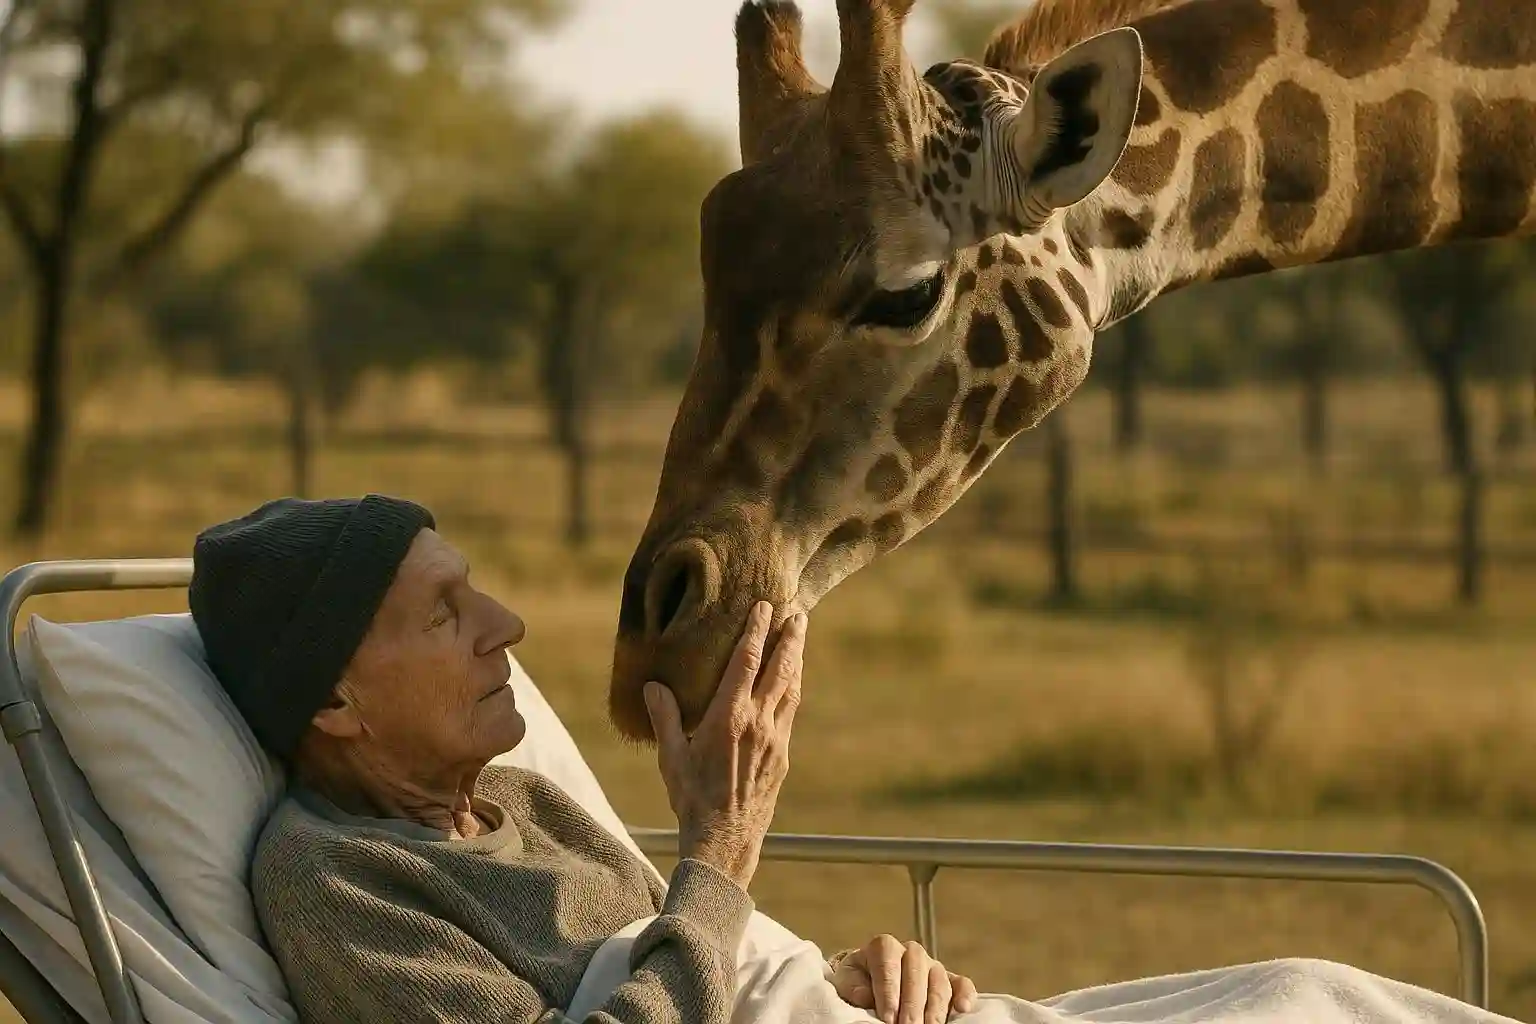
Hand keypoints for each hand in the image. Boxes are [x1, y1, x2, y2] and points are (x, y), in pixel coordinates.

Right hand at [644, 602, 805, 889]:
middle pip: (780, 669)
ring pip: (791, 689)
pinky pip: (790, 712)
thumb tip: (653, 686)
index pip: (747, 662)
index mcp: (729, 717)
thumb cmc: (692, 797)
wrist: (725, 839)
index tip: (764, 607)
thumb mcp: (671, 756)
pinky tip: (791, 683)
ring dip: (796, 660)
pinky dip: (792, 689)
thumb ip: (665, 717)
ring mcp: (775, 739)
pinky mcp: (782, 755)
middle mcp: (758, 722)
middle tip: (798, 613)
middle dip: (790, 638)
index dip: (756, 631)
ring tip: (799, 639)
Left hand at [831, 935, 977, 1023]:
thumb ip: (853, 985)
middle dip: (912, 1006)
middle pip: (916, 974)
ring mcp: (932, 966)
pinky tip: (963, 1009)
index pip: (888, 963)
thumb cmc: (859, 982)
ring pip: (938, 983)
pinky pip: (961, 984)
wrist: (870, 980)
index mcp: (884, 947)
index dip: (889, 991)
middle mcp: (911, 952)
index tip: (887, 1017)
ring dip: (934, 1009)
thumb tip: (864, 995)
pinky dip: (965, 995)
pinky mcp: (949, 980)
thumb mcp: (848, 980)